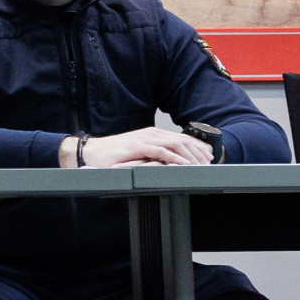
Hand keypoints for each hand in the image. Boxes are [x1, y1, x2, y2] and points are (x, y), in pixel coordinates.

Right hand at [72, 128, 214, 167]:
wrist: (90, 152)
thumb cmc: (112, 156)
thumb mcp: (137, 154)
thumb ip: (153, 156)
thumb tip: (170, 164)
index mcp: (152, 134)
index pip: (180, 139)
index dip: (197, 148)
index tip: (207, 158)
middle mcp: (151, 134)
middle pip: (182, 140)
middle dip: (198, 152)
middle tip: (208, 164)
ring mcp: (145, 139)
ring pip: (175, 144)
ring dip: (190, 156)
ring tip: (199, 166)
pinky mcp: (138, 147)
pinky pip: (161, 151)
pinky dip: (175, 158)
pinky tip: (183, 165)